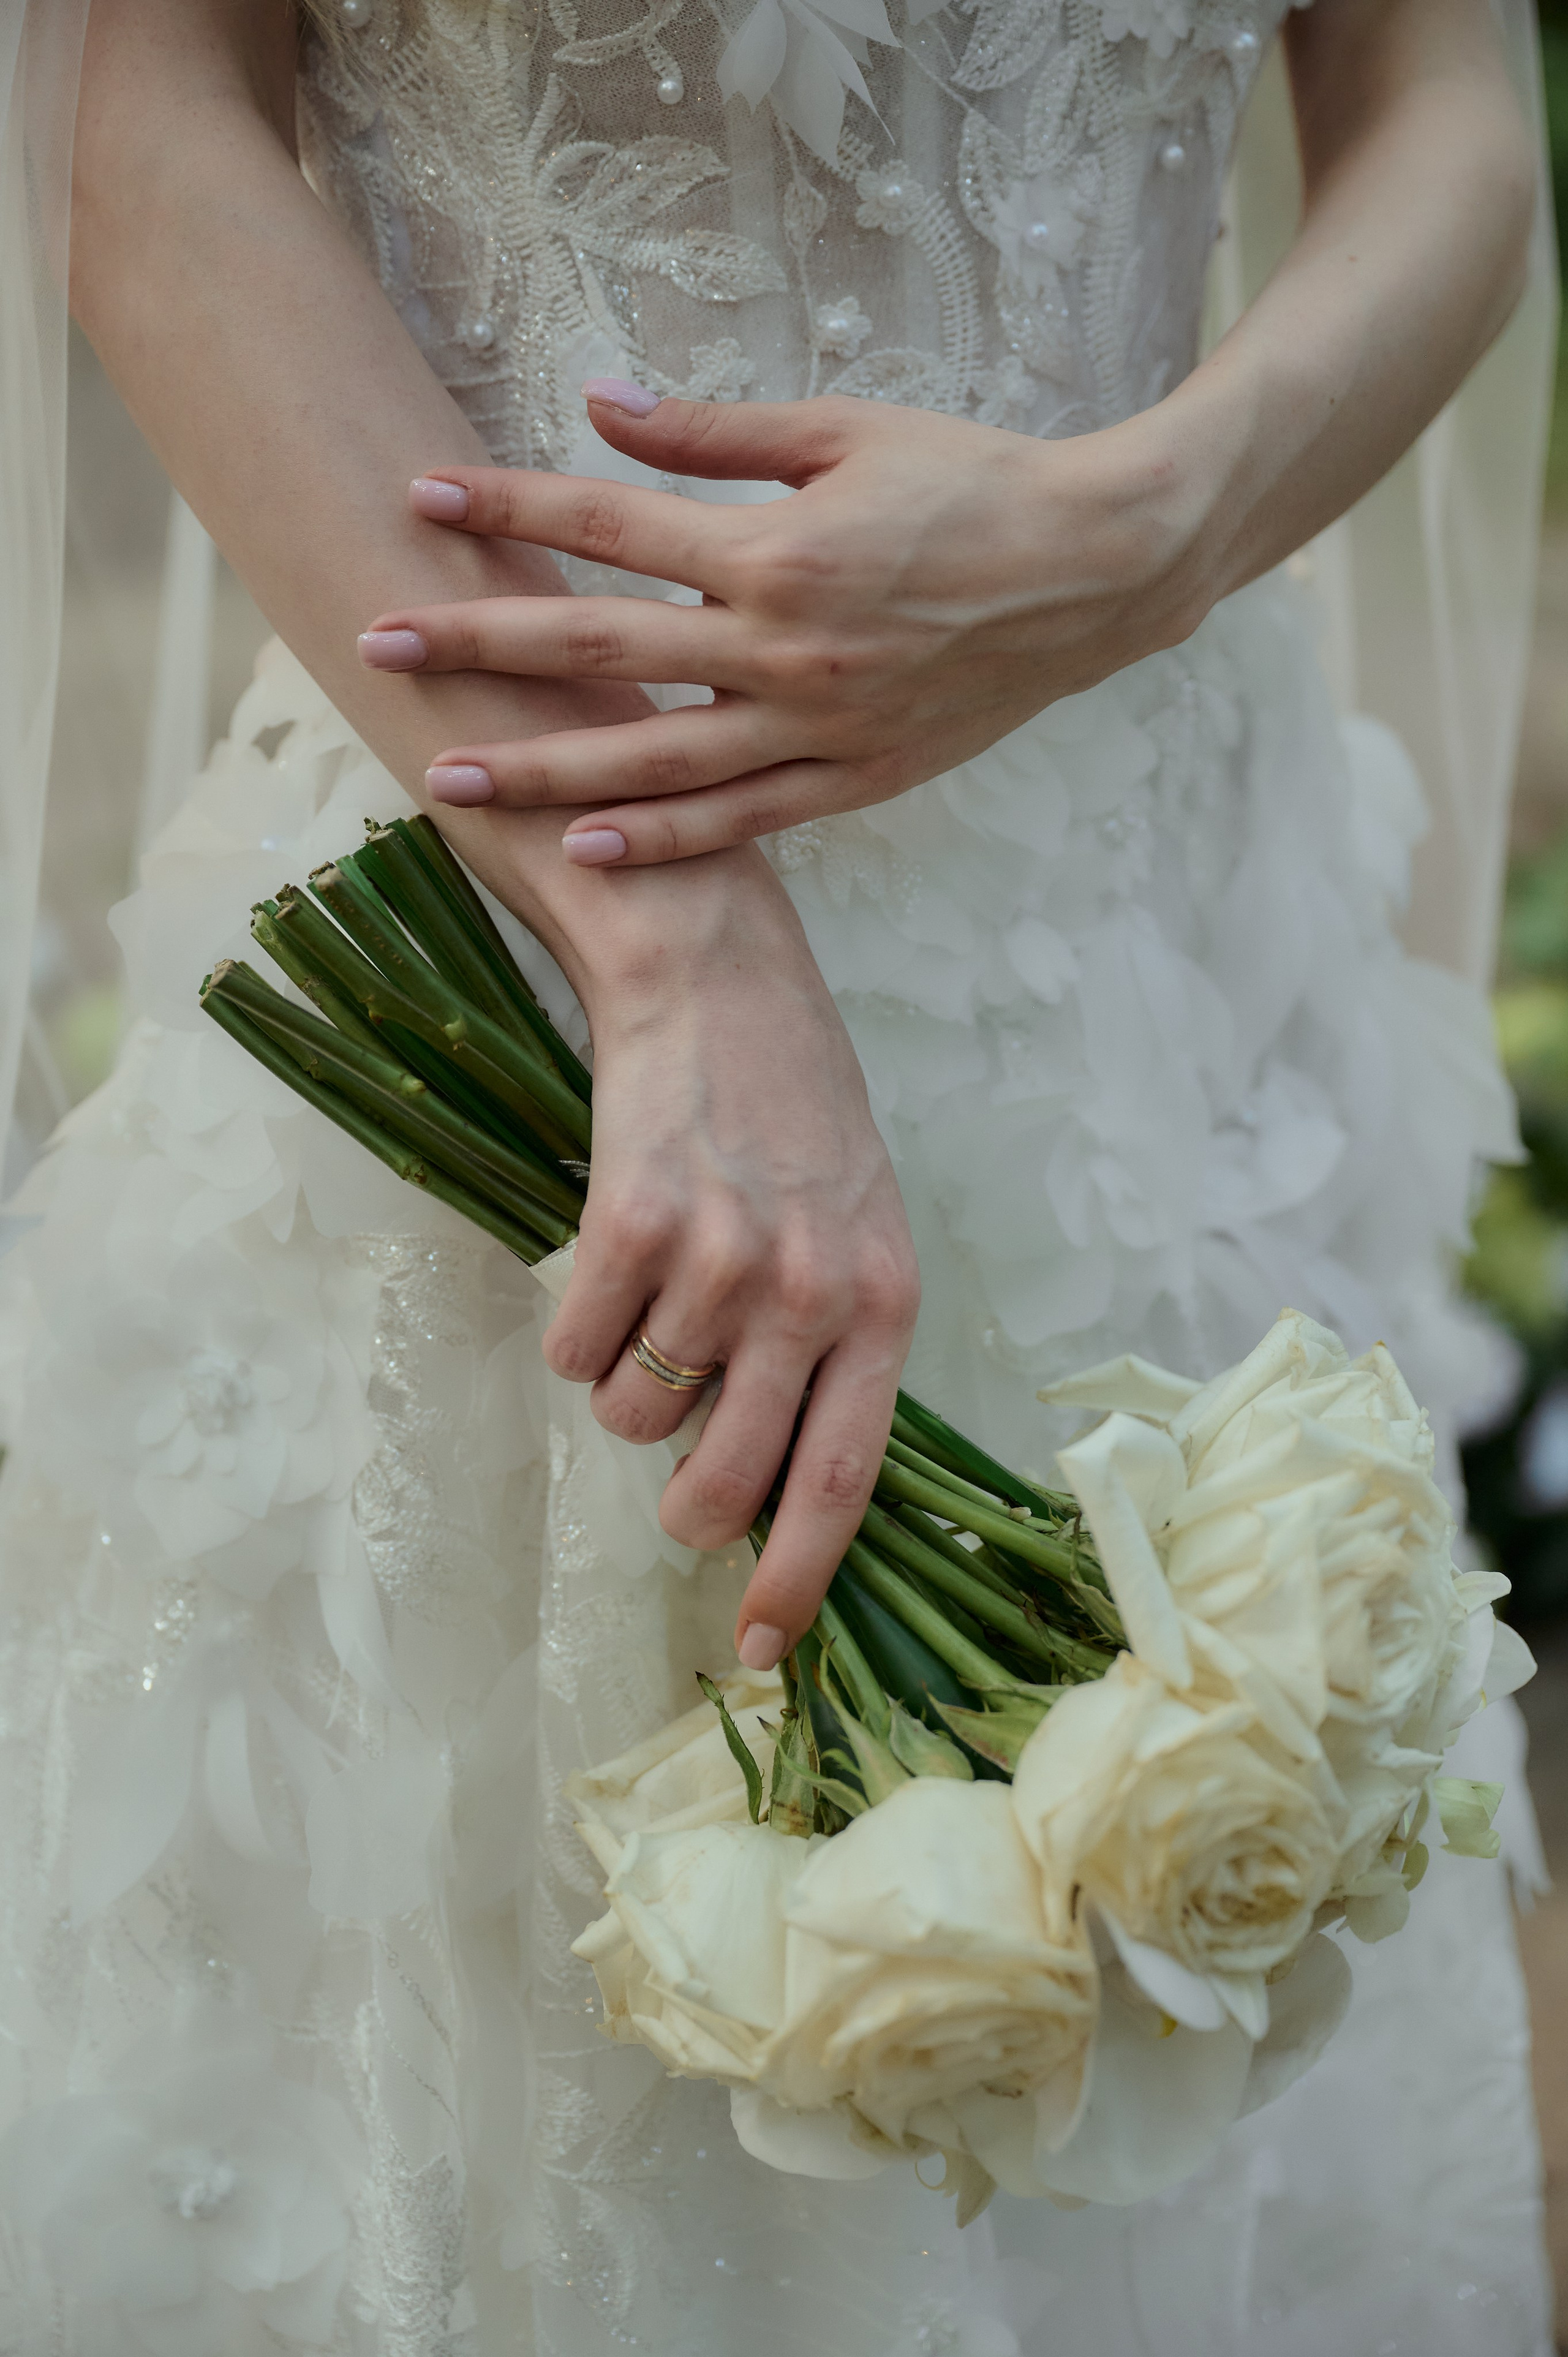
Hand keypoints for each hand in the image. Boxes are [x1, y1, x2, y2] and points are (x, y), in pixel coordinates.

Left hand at [358, 388, 1220, 862]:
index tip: (420, 500)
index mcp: (774, 547)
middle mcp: (782, 647)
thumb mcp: (847, 430)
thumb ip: (715, 434)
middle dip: (482, 647)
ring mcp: (817, 725)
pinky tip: (589, 851)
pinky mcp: (856, 778)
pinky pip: (745, 821)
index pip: (608, 526)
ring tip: (452, 781)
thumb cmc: (973, 483)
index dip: (507, 510)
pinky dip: (668, 842)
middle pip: (601, 650)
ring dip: (546, 771)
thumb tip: (599, 409)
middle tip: (378, 649)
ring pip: (657, 761)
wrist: (1097, 570)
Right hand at [529, 850, 918, 1663]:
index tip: (758, 1652)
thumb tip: (775, 1481)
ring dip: (626, 1389)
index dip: (797, 1580)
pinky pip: (574, 1351)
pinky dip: (574, 1331)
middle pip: (726, 1477)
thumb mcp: (857, 1227)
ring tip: (652, 1302)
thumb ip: (834, 1347)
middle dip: (685, 1510)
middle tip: (673, 1485)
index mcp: (884, 1303)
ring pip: (634, 1416)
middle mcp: (811, 1292)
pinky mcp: (632, 1223)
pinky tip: (606, 1263)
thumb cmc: (790, 1108)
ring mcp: (722, 1259)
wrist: (714, 976)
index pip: (844, 1480)